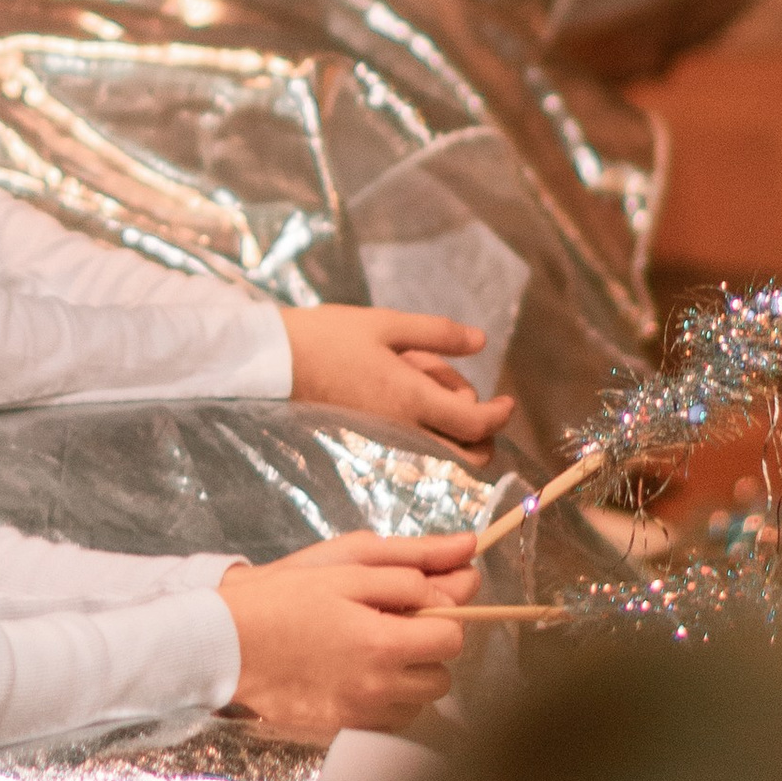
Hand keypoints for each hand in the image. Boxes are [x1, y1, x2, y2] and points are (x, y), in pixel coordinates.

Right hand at [220, 528, 480, 733]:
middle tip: (388, 624)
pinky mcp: (342, 729)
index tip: (413, 604)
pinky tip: (354, 673)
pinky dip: (384, 698)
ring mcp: (361, 714)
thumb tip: (468, 552)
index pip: (453, 637)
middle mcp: (381, 688)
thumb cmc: (283, 596)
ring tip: (369, 650)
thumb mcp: (347, 564)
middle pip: (443, 675)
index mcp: (385, 642)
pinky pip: (389, 719)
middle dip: (426, 648)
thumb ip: (413, 562)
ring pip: (418, 701)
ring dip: (408, 676)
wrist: (222, 642)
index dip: (440, 615)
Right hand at [279, 303, 514, 451]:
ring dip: (450, 427)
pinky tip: (403, 391)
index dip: (500, 415)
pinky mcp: (370, 444)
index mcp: (411, 399)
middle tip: (467, 399)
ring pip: (441, 453)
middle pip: (465, 456)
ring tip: (424, 380)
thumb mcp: (386, 324)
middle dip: (481, 434)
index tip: (508, 401)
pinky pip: (414, 447)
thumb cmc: (328, 337)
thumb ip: (437, 334)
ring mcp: (386, 442)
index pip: (476, 424)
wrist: (273, 364)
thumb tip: (481, 342)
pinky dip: (425, 427)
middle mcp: (403, 430)